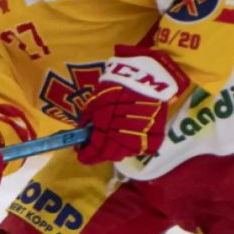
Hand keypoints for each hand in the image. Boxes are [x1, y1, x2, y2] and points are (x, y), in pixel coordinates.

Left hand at [76, 45, 188, 164]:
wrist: (146, 79)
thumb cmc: (116, 87)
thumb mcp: (95, 101)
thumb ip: (87, 121)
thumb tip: (82, 133)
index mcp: (105, 130)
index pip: (93, 151)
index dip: (85, 155)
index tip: (80, 154)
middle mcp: (122, 139)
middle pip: (108, 155)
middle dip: (98, 154)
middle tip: (93, 149)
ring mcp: (139, 140)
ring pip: (123, 154)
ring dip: (113, 151)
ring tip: (109, 143)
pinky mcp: (154, 138)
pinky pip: (139, 149)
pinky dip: (130, 147)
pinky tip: (124, 139)